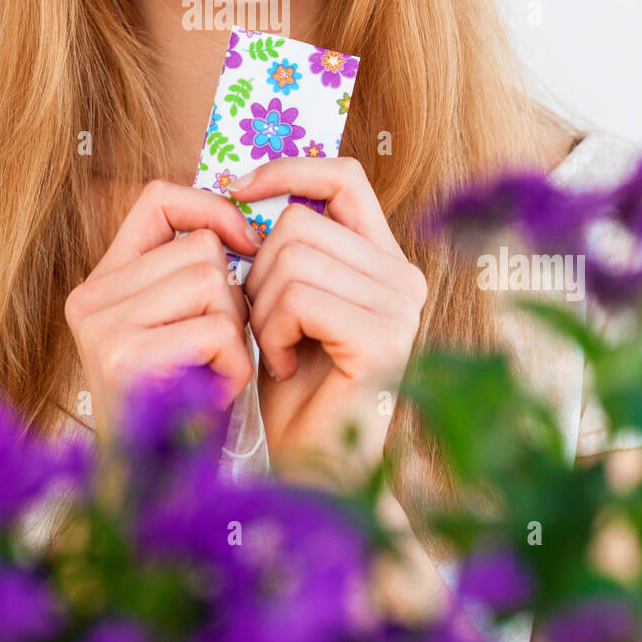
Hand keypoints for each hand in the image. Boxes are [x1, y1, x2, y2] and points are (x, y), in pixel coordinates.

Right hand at [65, 182, 261, 441]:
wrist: (156, 496)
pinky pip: (216, 329)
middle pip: (201, 250)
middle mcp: (90, 299)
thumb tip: (251, 228)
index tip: (247, 244)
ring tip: (214, 373)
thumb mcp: (183, 328)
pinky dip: (233, 364)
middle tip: (218, 351)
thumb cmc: (185, 409)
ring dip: (235, 334)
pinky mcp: (124, 357)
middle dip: (233, 298)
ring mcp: (102, 327)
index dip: (210, 208)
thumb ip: (194, 276)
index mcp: (101, 284)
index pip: (157, 199)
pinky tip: (215, 395)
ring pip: (214, 284)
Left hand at [233, 156, 426, 477]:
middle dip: (258, 271)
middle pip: (300, 222)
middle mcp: (403, 276)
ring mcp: (400, 306)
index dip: (290, 170)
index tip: (238, 188)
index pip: (345, 177)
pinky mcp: (382, 337)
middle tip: (266, 326)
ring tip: (276, 349)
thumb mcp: (286, 303)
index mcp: (384, 260)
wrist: (313, 471)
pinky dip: (272, 333)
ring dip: (262, 307)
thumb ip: (287, 249)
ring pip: (292, 258)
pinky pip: (298, 298)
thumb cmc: (292, 389)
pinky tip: (281, 367)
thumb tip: (244, 185)